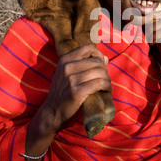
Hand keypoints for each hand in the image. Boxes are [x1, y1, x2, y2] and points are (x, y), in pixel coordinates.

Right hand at [24, 44, 110, 160]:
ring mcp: (71, 79)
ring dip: (107, 79)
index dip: (99, 55)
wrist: (52, 112)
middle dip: (105, 70)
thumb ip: (85, 65)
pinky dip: (107, 86)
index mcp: (65, 59)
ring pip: (100, 72)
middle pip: (97, 61)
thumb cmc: (64, 93)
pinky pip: (99, 83)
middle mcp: (67, 67)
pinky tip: (107, 90)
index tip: (102, 65)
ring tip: (107, 85)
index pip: (88, 48)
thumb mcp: (69, 74)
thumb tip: (105, 58)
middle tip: (105, 79)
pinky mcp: (76, 91)